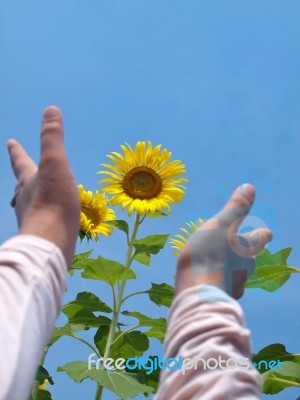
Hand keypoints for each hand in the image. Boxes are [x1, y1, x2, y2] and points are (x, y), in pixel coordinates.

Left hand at [7, 106, 79, 265]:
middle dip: (21, 176)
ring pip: (26, 202)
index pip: (20, 161)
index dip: (16, 151)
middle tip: (18, 174)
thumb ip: (52, 138)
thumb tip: (50, 109)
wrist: (50, 241)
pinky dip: (40, 213)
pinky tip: (45, 218)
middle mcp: (25, 198)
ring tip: (26, 196)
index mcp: (28, 180)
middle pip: (20, 184)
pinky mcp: (40, 232)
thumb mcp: (55, 164)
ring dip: (26, 196)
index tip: (10, 142)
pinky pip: (38, 217)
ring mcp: (31, 216)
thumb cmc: (53, 201)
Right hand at [175, 184, 272, 298]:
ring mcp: (235, 284)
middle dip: (248, 254)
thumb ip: (236, 207)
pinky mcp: (223, 297)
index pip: (260, 238)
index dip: (262, 234)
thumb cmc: (209, 253)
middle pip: (251, 259)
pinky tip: (214, 284)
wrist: (198, 291)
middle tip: (245, 251)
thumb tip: (249, 186)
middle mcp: (245, 267)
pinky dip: (221, 284)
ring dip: (233, 270)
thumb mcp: (221, 224)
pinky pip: (225, 289)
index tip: (267, 233)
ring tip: (224, 268)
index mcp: (246, 247)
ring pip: (239, 275)